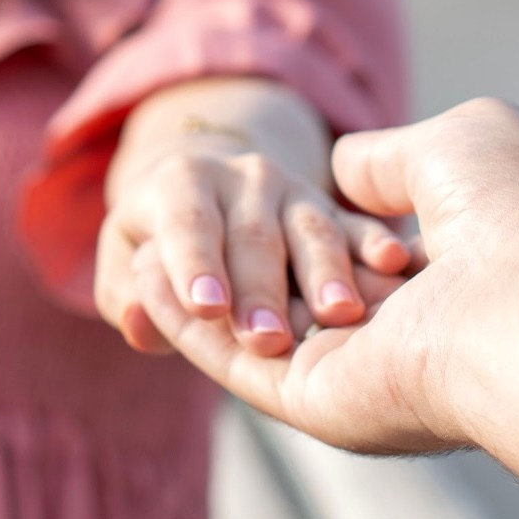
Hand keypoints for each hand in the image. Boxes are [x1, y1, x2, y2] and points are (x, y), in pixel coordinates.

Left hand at [94, 137, 410, 356]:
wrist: (213, 188)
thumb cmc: (165, 246)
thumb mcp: (127, 263)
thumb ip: (125, 299)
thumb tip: (139, 324)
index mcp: (182, 182)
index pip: (185, 223)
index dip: (194, 263)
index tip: (206, 308)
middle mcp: (242, 177)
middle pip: (252, 235)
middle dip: (261, 290)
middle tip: (267, 342)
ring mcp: (295, 189)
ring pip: (311, 229)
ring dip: (326, 273)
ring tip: (339, 315)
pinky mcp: (337, 208)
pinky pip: (358, 224)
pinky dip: (374, 242)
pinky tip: (392, 264)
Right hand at [138, 101, 518, 487]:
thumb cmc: (515, 213)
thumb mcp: (451, 151)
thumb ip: (384, 162)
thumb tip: (338, 171)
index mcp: (433, 292)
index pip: (341, 267)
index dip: (286, 236)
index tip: (234, 204)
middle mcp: (393, 342)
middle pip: (285, 306)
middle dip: (223, 271)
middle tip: (164, 238)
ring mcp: (351, 377)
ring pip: (247, 338)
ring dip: (189, 299)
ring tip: (134, 253)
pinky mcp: (314, 402)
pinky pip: (229, 362)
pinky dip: (182, 323)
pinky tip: (144, 281)